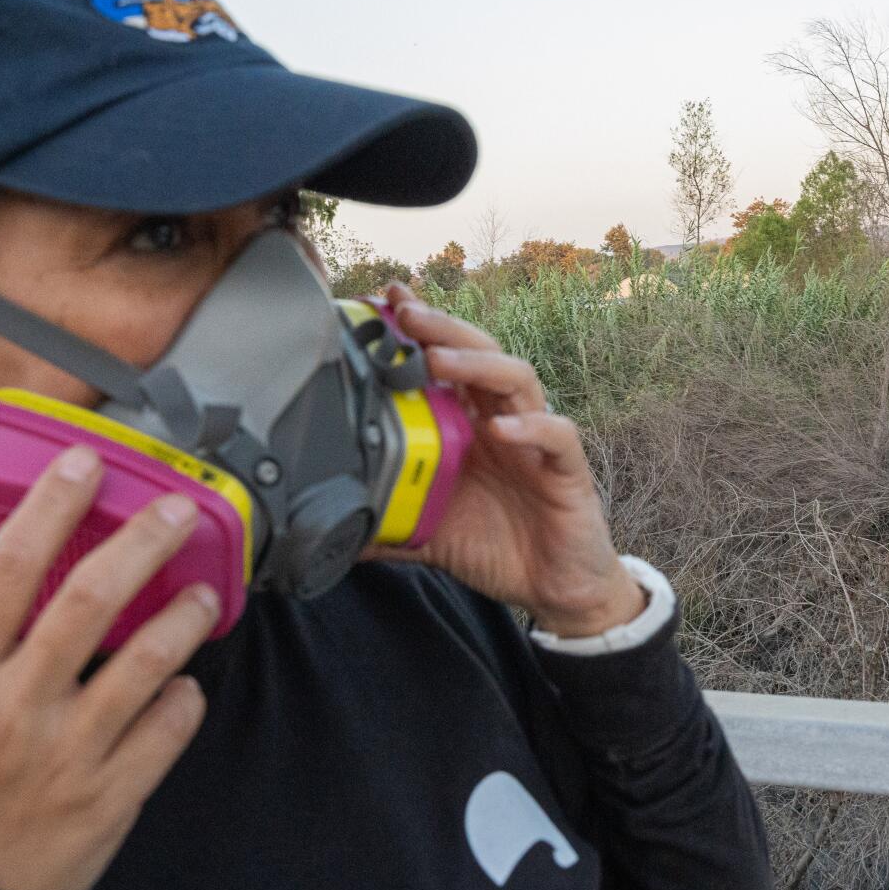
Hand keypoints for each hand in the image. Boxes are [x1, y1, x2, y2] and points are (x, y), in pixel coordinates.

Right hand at [0, 444, 212, 889]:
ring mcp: (67, 753)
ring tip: (202, 597)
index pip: (5, 571)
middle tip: (177, 509)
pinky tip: (184, 686)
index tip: (83, 465)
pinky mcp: (110, 797)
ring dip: (183, 619)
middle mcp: (14, 707)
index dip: (49, 508)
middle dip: (142, 543)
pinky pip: (167, 730)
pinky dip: (184, 700)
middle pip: (89, 600)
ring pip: (146, 663)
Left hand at [365, 283, 644, 636]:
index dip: (421, 328)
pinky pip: (557, 437)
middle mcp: (503, 421)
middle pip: (481, 353)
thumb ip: (381, 520)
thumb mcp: (424, 532)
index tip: (384, 300)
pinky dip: (532, 427)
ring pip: (518, 380)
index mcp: (469, 426)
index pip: (446, 362)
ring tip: (440, 360)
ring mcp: (537, 442)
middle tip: (405, 312)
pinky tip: (501, 429)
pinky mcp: (568, 472)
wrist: (553, 589)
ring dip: (478, 364)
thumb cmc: (494, 548)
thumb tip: (321, 526)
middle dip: (443, 328)